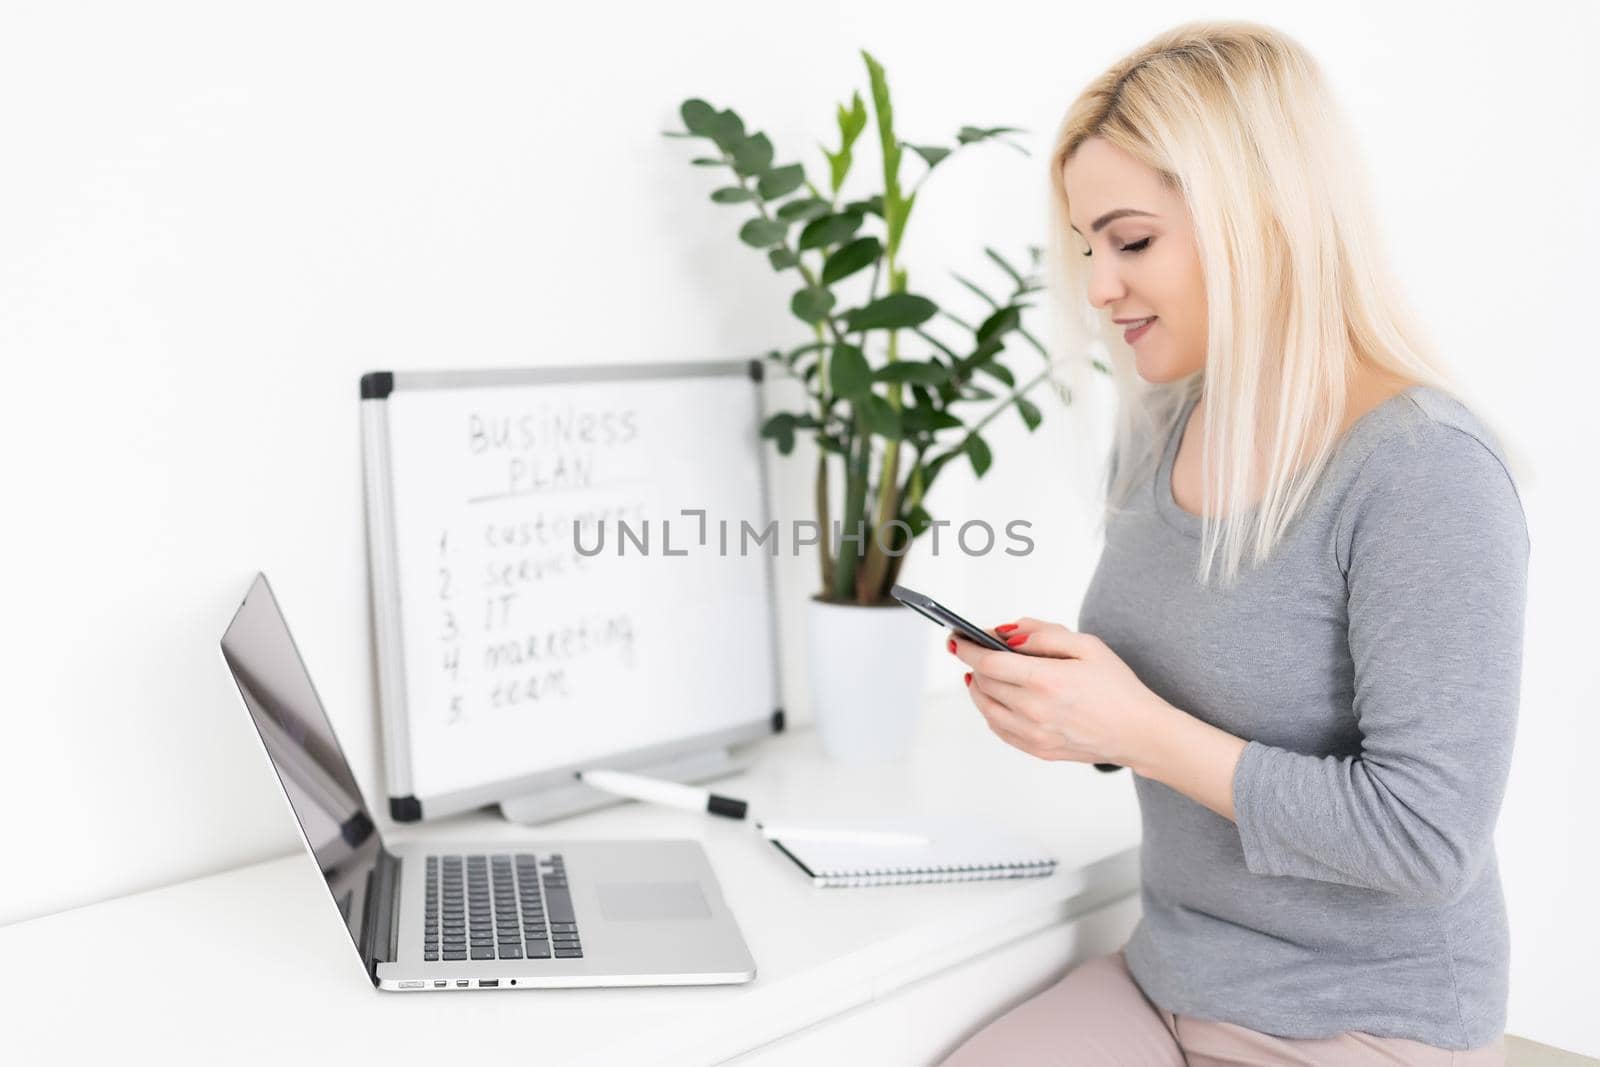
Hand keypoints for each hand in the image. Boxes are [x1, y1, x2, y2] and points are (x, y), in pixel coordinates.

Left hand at [948, 617, 1170, 768]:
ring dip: (978, 688)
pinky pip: (999, 729)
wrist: (1140, 733)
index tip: (957, 639)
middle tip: (974, 651)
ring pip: (986, 708)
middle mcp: (1035, 710)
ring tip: (982, 673)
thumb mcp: (1086, 645)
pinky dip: (990, 711)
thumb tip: (1006, 633)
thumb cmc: (1118, 688)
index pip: (989, 662)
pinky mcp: (1037, 750)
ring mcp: (1034, 734)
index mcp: (1046, 680)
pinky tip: (997, 699)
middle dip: (974, 664)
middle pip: (983, 683)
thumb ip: (1042, 634)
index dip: (968, 648)